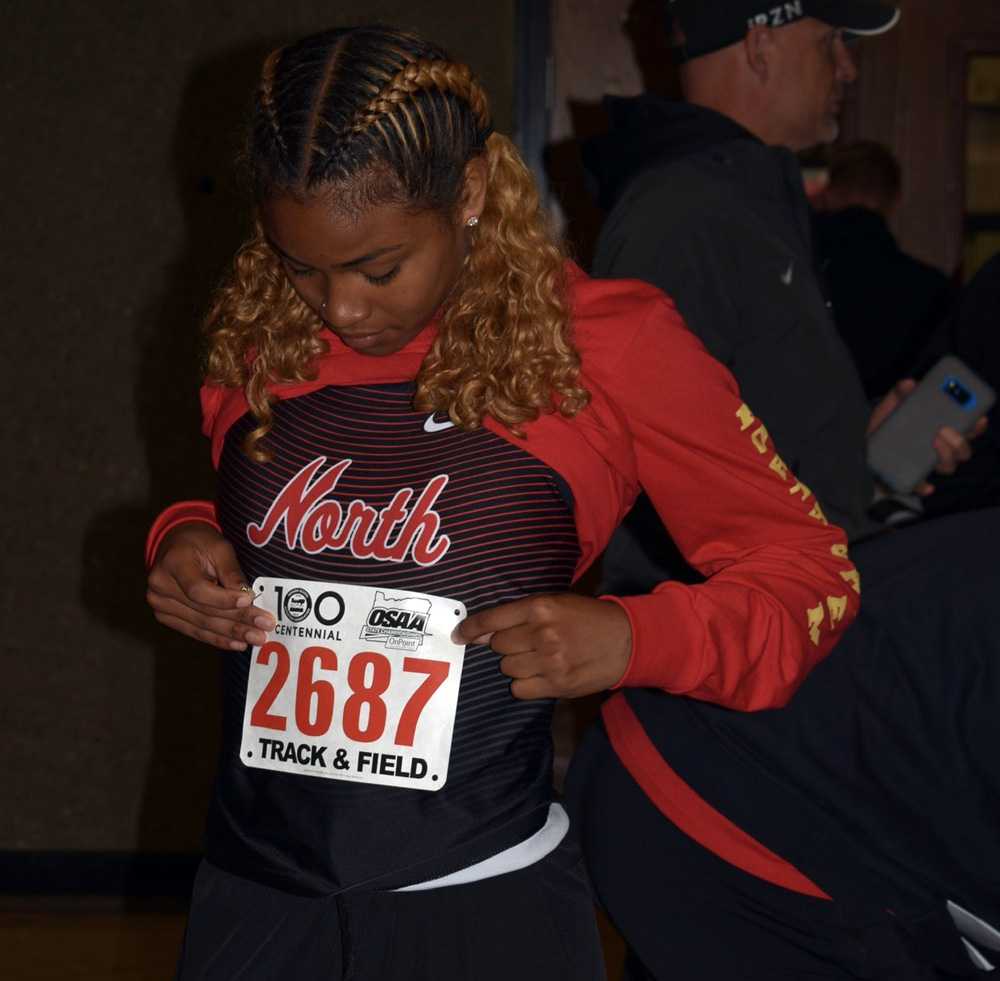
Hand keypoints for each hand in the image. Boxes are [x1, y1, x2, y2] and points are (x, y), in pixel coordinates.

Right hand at [146, 523, 274, 649]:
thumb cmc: (202, 543)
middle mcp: (161, 586)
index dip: (225, 599)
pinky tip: (237, 643)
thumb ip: (231, 572)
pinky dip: (218, 639)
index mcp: (173, 563)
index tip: (250, 600)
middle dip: (238, 621)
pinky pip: (195, 631)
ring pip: (202, 625)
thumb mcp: (220, 548)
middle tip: (265, 627)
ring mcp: (160, 604)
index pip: (198, 590)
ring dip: (232, 634)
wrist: (177, 545)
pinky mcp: (166, 616)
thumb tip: (247, 597)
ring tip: (257, 638)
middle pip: (204, 611)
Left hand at [454, 594, 631, 699]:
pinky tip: (540, 675)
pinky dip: (524, 684)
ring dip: (516, 664)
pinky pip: (520, 689)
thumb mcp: (556, 602)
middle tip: (527, 643)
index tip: (458, 636)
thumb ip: (520, 614)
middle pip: (499, 646)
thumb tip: (482, 633)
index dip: (470, 629)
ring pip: (508, 668)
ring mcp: (550, 661)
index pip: (493, 620)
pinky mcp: (557, 685)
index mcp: (540, 607)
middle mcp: (542, 633)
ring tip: (537, 658)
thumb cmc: (587, 617)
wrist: (626, 640)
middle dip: (507, 645)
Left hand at [868, 379, 987, 494]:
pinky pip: (921, 486)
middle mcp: (938, 450)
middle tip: (947, 429)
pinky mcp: (909, 479)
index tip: (978, 418)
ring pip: (949, 467)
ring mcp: (926, 465)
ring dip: (947, 456)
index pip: (966, 429)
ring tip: (934, 442)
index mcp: (938, 431)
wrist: (860, 452)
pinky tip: (926, 485)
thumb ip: (898, 395)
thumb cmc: (882, 428)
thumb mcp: (888, 409)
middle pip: (962, 450)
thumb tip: (908, 384)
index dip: (976, 425)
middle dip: (961, 440)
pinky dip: (925, 486)